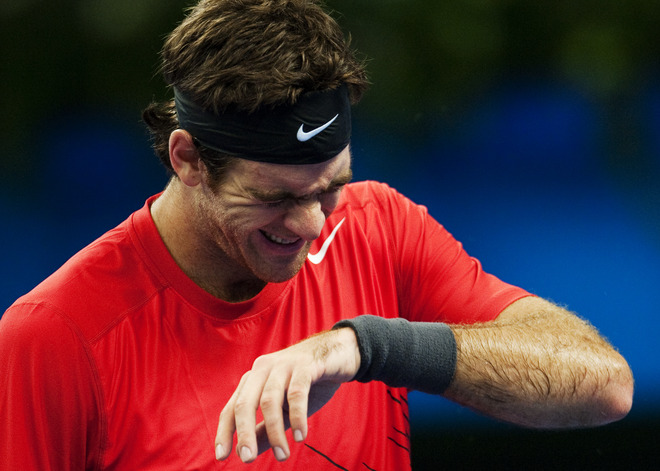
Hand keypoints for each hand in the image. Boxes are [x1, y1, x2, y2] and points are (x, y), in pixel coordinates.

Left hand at [214, 327, 359, 462]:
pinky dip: (297, 416)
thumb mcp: (284, 410)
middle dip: (244, 433)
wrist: (339, 353)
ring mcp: (283, 365)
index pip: (232, 408)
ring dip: (274, 432)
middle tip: (247, 459)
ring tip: (283, 455)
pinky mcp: (305, 365)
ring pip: (269, 401)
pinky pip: (296, 393)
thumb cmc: (308, 382)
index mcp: (253, 379)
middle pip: (245, 404)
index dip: (225, 432)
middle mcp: (263, 369)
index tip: (221, 457)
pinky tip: (300, 436)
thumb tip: (248, 452)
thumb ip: (265, 428)